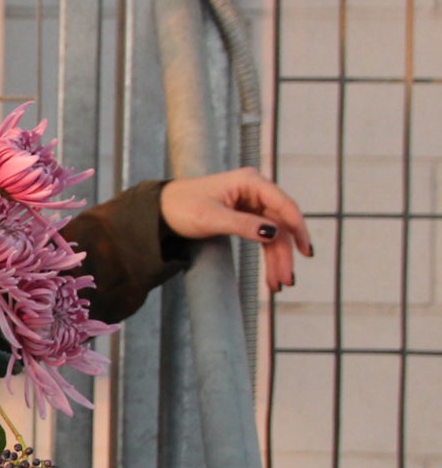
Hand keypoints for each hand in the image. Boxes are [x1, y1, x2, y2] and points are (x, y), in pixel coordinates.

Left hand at [159, 168, 312, 293]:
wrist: (160, 209)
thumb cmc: (182, 207)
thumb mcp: (211, 218)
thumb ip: (243, 225)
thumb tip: (274, 232)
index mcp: (250, 181)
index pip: (283, 205)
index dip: (298, 228)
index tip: (306, 252)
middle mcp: (255, 190)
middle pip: (280, 224)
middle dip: (284, 254)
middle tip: (287, 281)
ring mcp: (252, 203)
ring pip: (273, 234)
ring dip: (277, 260)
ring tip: (278, 285)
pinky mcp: (246, 216)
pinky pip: (263, 237)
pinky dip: (267, 256)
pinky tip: (271, 276)